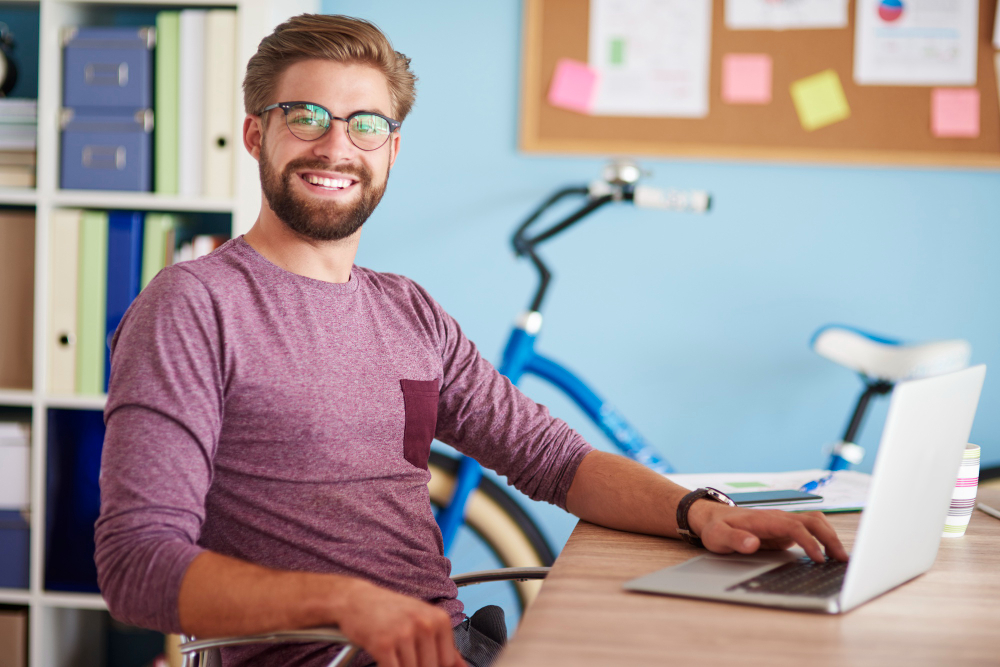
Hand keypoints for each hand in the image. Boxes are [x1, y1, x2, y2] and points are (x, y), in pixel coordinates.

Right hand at [336, 580, 467, 666]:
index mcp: (438, 619)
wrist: (356, 599)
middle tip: (405, 656)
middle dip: (418, 666)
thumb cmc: (389, 610)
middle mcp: (424, 624)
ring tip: (394, 655)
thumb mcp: (422, 619)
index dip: (436, 666)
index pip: (447, 660)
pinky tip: (385, 659)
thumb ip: (443, 644)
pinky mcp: (383, 644)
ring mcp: (404, 634)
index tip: (423, 661)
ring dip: (402, 666)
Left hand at [687, 500, 848, 562]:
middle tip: (843, 559)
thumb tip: (752, 543)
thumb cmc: (715, 527)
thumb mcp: (718, 536)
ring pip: (814, 522)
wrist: (711, 518)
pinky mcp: (783, 529)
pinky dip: (823, 537)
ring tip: (841, 557)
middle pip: (812, 521)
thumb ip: (734, 540)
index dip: (809, 542)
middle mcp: (777, 518)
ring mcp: (782, 522)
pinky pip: (809, 530)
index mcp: (765, 519)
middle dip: (830, 538)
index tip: (818, 559)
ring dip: (830, 536)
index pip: (795, 527)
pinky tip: (828, 553)